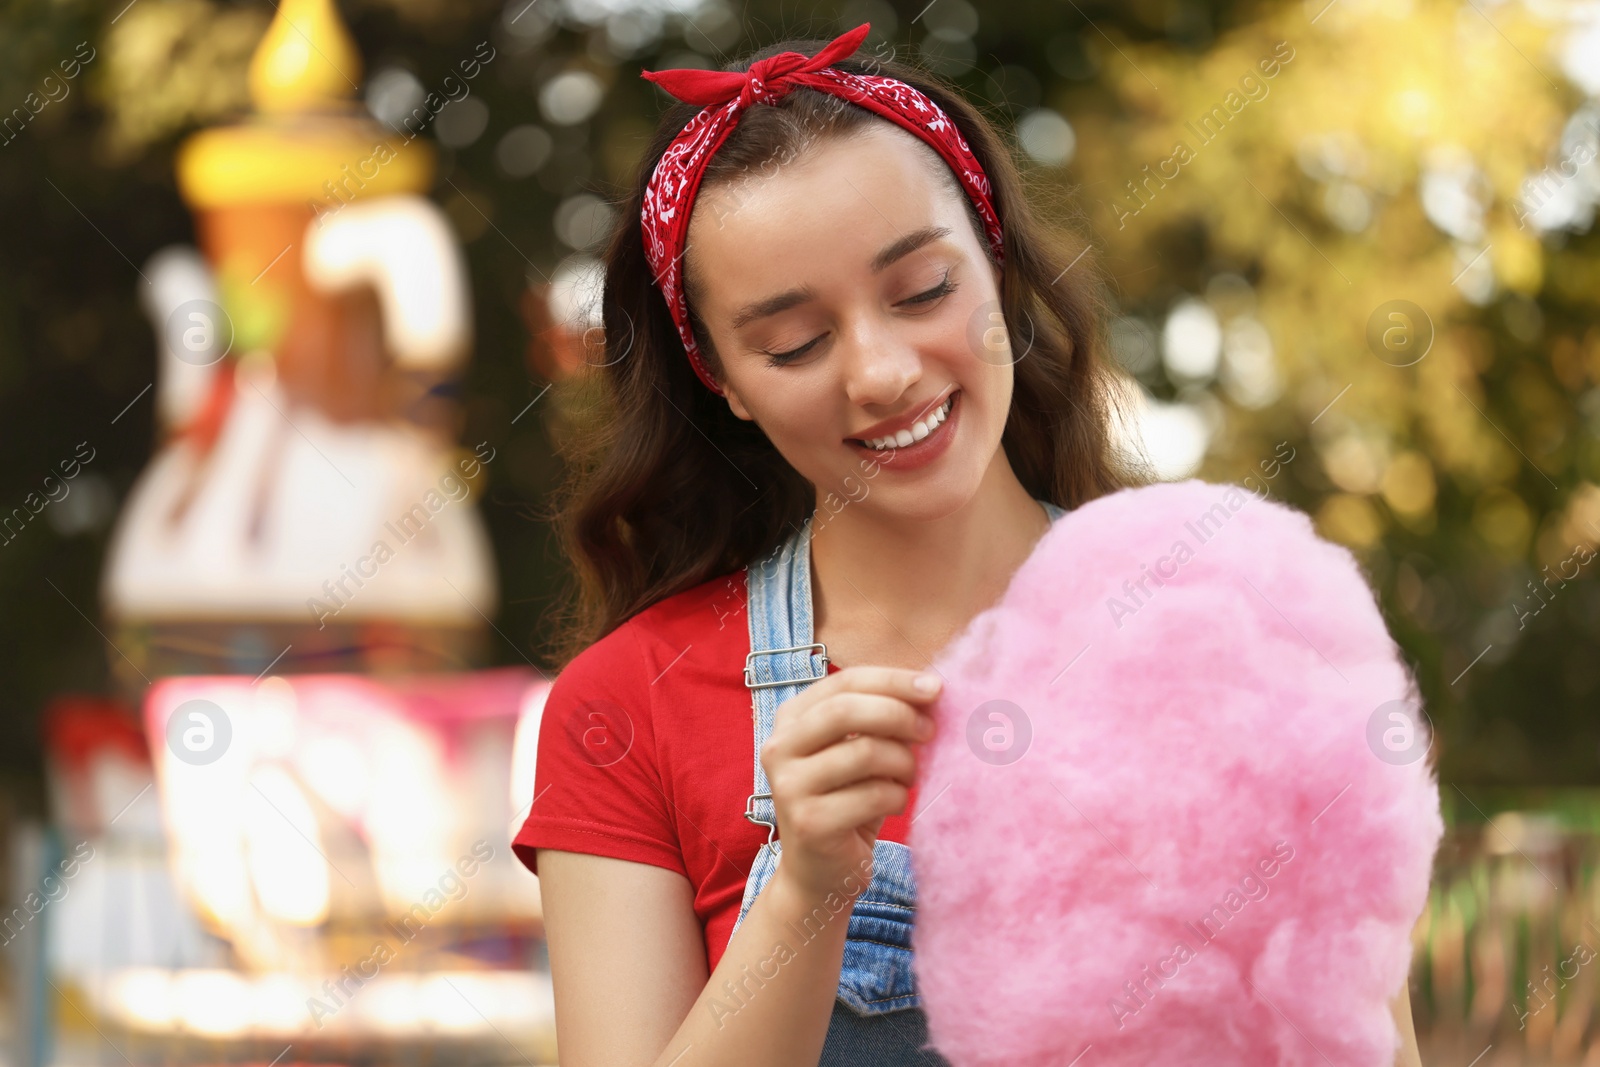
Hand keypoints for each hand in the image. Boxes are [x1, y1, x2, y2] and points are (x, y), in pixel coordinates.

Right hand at [759, 666, 940, 902]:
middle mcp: (779, 748)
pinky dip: (899, 797)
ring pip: (865, 752)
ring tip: (910, 776)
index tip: (936, 687)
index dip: (893, 680)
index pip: (844, 682)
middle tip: (930, 730)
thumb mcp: (858, 751)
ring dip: (904, 762)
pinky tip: (897, 802)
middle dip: (899, 714)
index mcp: (790, 719)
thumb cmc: (848, 801)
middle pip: (846, 710)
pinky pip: (875, 795)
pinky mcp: (810, 823)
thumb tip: (931, 690)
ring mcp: (789, 787)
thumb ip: (881, 719)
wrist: (820, 873)